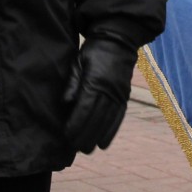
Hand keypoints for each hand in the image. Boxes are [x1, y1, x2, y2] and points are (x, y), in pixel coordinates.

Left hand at [62, 36, 135, 153]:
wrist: (119, 41)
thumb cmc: (93, 51)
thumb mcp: (78, 62)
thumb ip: (72, 83)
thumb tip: (66, 103)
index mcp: (95, 81)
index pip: (84, 108)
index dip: (76, 124)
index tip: (67, 135)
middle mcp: (109, 90)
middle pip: (96, 118)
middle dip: (84, 135)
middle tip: (74, 148)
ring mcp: (119, 94)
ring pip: (108, 121)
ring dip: (97, 137)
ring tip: (87, 149)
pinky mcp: (125, 97)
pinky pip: (119, 118)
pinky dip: (111, 132)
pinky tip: (104, 143)